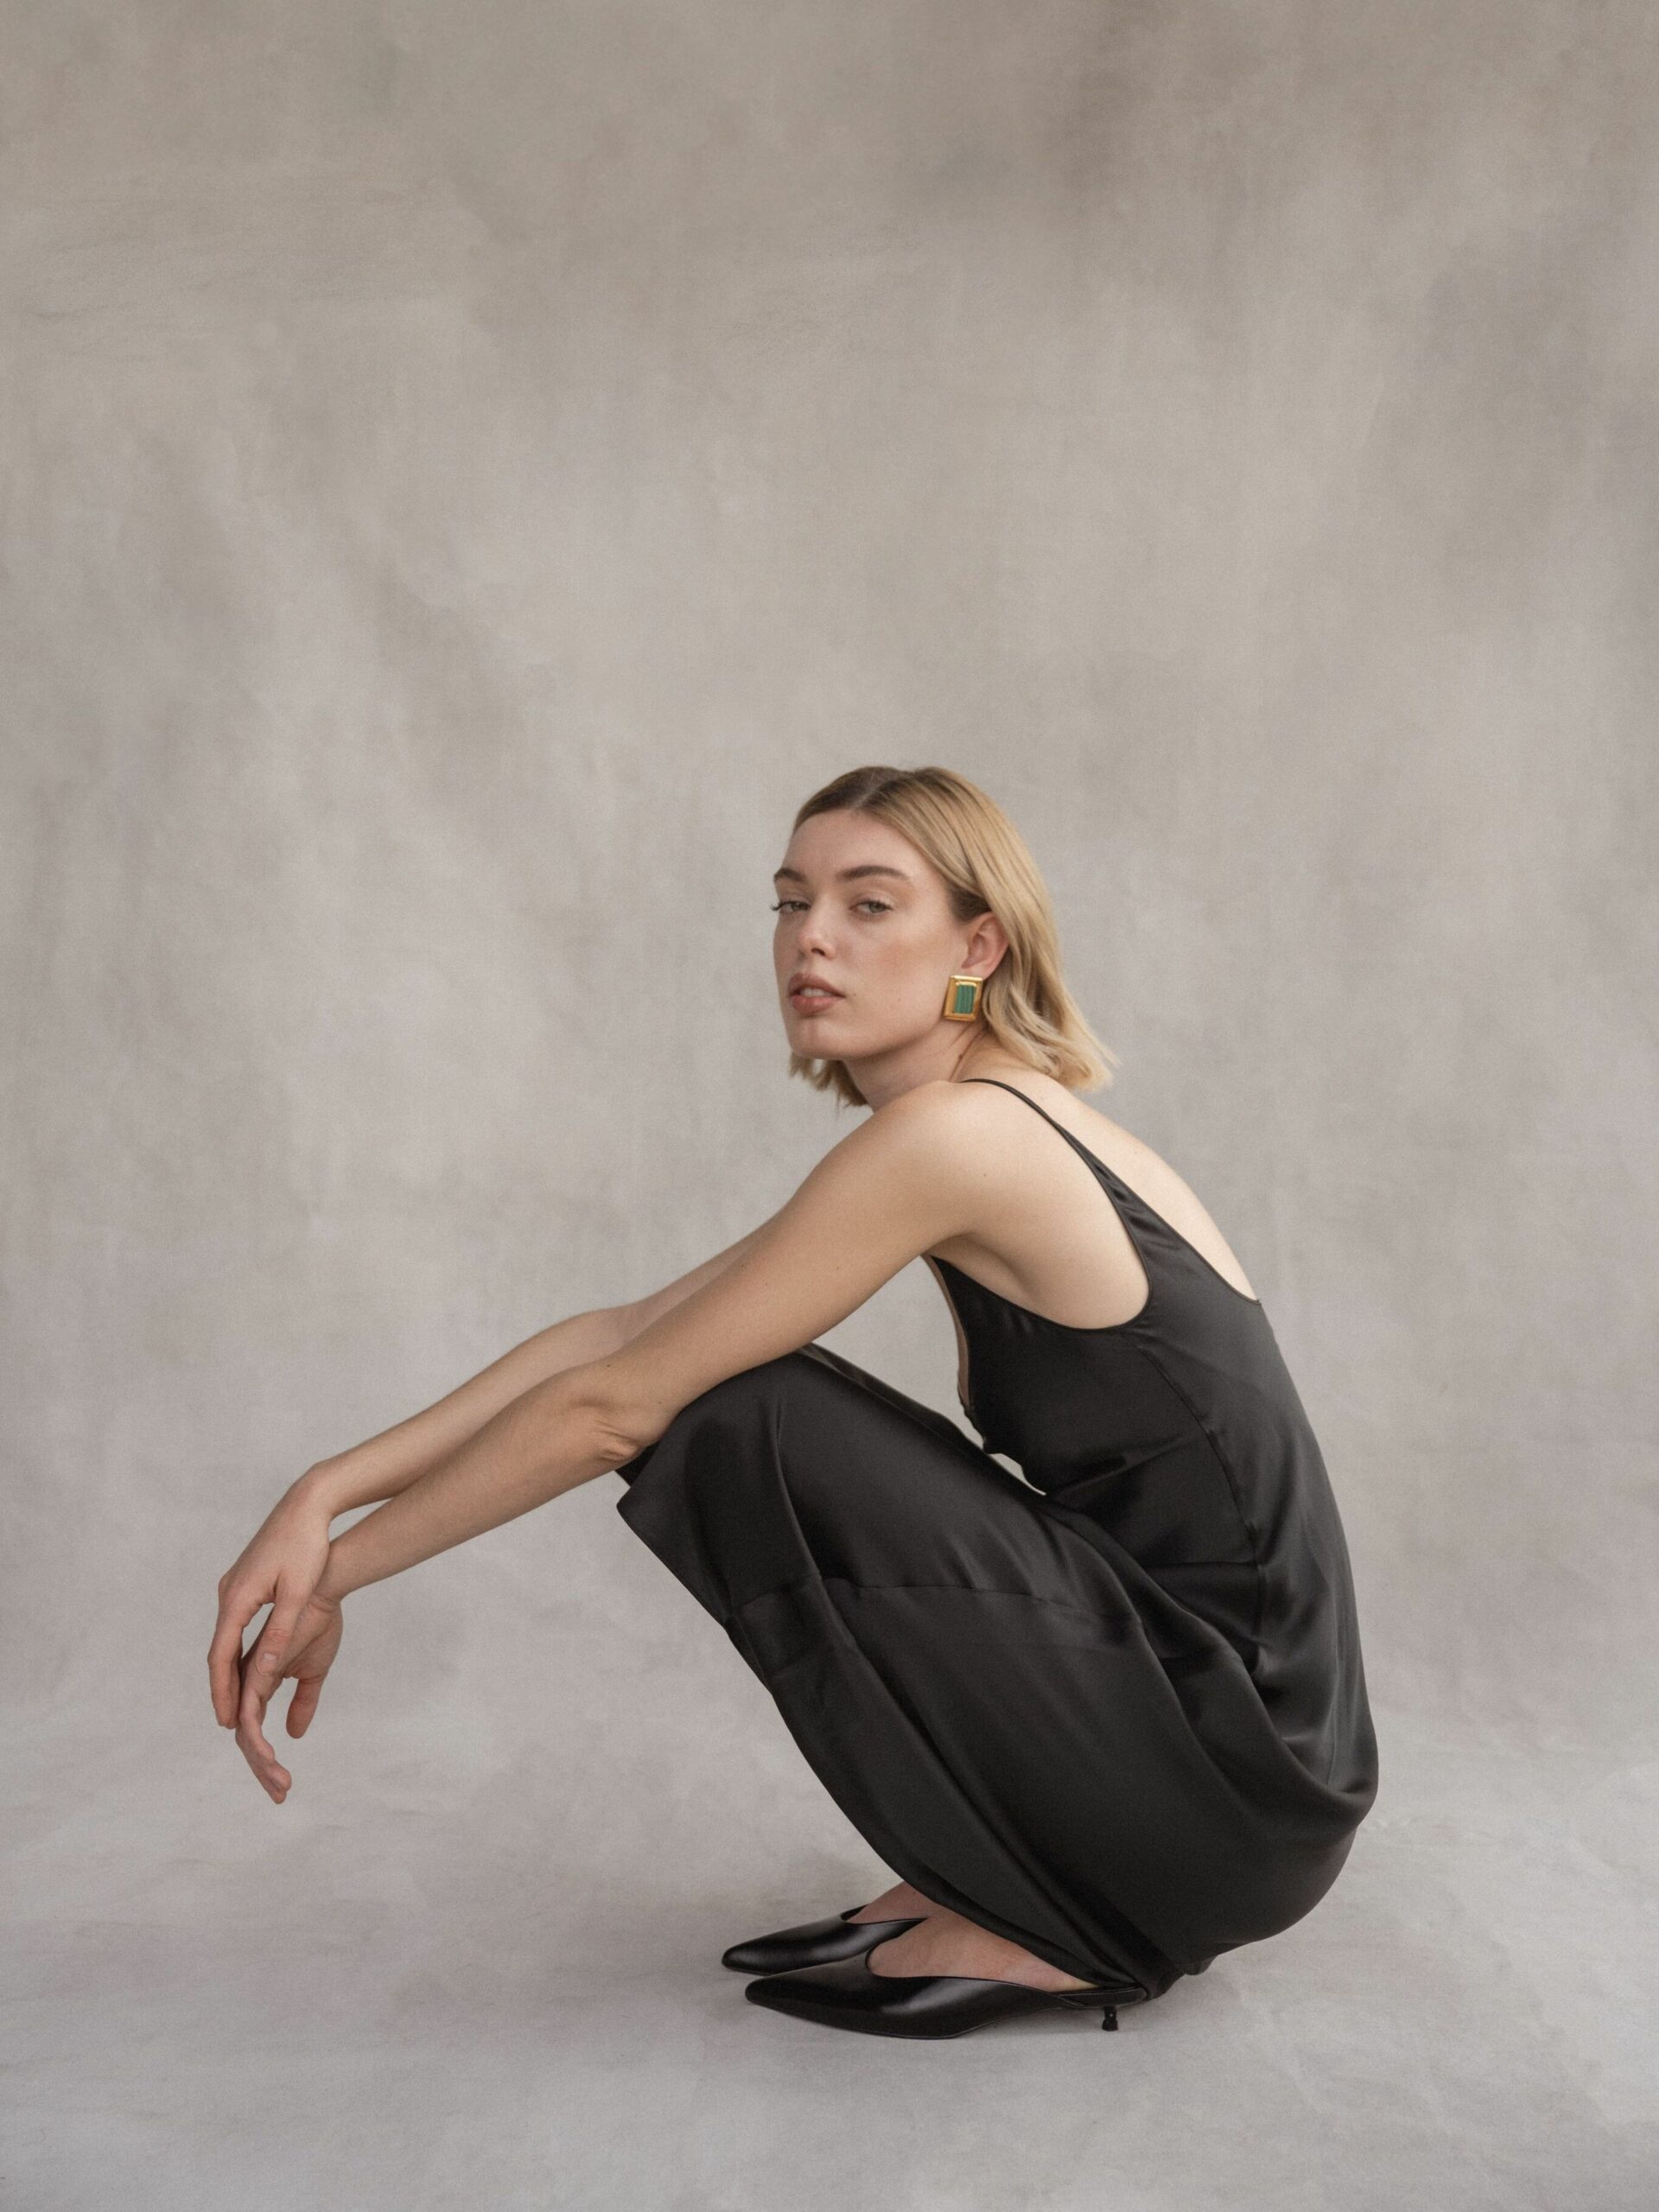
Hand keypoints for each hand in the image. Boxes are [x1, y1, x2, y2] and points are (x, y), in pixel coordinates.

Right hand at [209, 1479, 337, 1790]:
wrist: (307, 1503)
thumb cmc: (307, 1545)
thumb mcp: (298, 1592)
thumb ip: (281, 1632)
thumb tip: (264, 1674)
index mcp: (237, 1598)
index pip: (221, 1655)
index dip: (223, 1691)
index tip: (227, 1722)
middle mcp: (229, 1594)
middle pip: (219, 1651)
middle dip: (223, 1688)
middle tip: (228, 1724)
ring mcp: (235, 1587)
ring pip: (226, 1638)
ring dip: (230, 1670)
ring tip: (237, 1705)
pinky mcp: (246, 1583)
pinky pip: (236, 1625)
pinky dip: (239, 1650)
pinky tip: (249, 1665)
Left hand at [233, 1591, 344, 1801]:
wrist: (325, 1589)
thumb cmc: (319, 1621)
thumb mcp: (315, 1671)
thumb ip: (303, 1702)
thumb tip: (293, 1733)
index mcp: (260, 1679)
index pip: (254, 1728)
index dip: (265, 1758)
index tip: (283, 1783)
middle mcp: (249, 1681)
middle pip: (246, 1737)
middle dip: (262, 1769)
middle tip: (281, 1794)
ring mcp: (251, 1678)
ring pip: (245, 1734)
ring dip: (261, 1763)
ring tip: (280, 1785)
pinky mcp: (258, 1673)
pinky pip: (250, 1716)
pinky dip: (257, 1742)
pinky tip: (270, 1760)